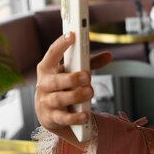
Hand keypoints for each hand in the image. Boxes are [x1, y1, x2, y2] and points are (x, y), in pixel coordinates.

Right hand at [34, 33, 111, 147]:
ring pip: (60, 99)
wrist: (49, 113)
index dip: (61, 44)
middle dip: (72, 78)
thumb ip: (90, 64)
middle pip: (56, 81)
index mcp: (48, 69)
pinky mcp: (52, 118)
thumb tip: (109, 55)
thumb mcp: (71, 73)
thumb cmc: (62, 87)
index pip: (51, 54)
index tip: (72, 35)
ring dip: (76, 95)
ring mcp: (46, 102)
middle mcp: (44, 84)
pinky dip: (75, 117)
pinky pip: (64, 118)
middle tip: (87, 76)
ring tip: (89, 92)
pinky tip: (85, 115)